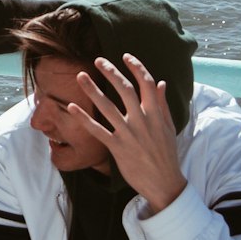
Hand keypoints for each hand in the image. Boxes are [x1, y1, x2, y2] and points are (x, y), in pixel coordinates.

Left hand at [71, 54, 186, 213]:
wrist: (165, 183)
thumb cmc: (166, 155)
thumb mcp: (168, 127)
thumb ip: (162, 104)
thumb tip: (160, 82)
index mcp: (155, 114)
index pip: (146, 83)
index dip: (136, 67)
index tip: (125, 56)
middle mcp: (142, 121)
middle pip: (124, 89)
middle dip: (111, 72)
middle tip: (98, 60)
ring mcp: (128, 134)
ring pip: (107, 107)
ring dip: (92, 90)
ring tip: (80, 76)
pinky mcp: (117, 148)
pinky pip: (97, 130)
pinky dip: (84, 119)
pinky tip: (72, 107)